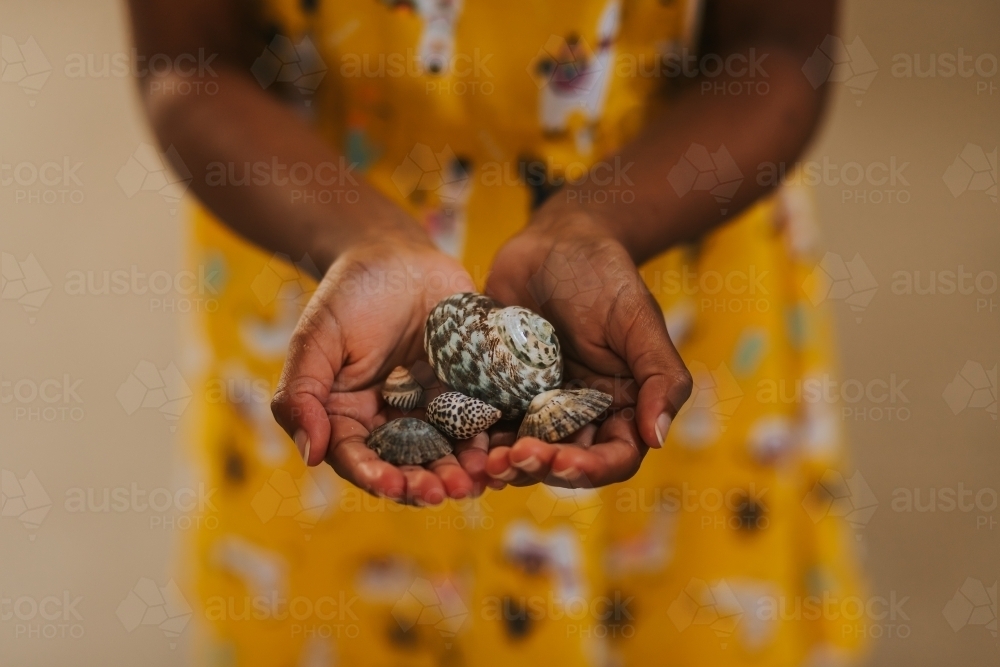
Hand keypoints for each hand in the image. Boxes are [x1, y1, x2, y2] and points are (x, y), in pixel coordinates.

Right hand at [271, 237, 491, 504]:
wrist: (397, 255)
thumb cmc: (348, 294)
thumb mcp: (315, 339)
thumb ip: (303, 394)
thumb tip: (310, 453)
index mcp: (348, 416)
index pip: (358, 458)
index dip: (374, 476)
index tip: (392, 486)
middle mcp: (391, 421)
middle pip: (406, 465)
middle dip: (424, 483)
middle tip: (444, 492)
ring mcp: (431, 408)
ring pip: (445, 451)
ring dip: (460, 471)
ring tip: (476, 482)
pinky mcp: (466, 391)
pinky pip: (477, 422)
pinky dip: (487, 440)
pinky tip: (498, 451)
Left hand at [483, 204, 692, 487]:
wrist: (554, 241)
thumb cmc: (604, 275)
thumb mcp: (638, 320)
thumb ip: (659, 376)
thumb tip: (657, 438)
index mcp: (620, 405)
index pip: (613, 456)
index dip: (590, 469)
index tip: (562, 461)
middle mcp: (578, 414)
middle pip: (563, 462)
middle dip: (540, 468)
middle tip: (513, 459)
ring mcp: (535, 405)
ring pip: (522, 452)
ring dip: (506, 464)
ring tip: (486, 461)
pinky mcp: (499, 391)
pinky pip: (487, 424)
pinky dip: (476, 439)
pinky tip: (461, 440)